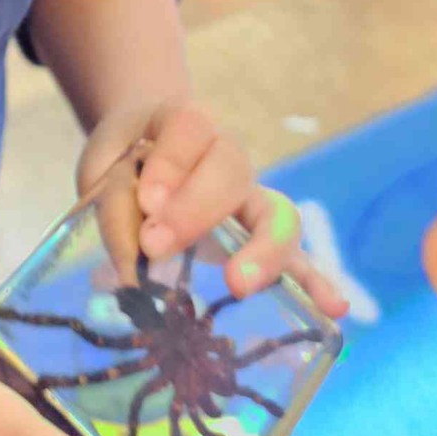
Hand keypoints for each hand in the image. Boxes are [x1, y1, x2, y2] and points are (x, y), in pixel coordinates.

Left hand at [78, 102, 347, 317]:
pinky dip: (316, 282)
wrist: (136, 155)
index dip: (172, 162)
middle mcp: (224, 156)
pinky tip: (334, 310)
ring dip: (261, 250)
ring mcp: (249, 198)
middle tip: (155, 244)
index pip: (190, 127)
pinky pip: (297, 258)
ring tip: (238, 283)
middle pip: (231, 170)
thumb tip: (133, 264)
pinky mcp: (261, 240)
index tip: (146, 199)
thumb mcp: (102, 172)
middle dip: (195, 211)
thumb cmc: (120, 164)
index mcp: (183, 125)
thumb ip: (114, 204)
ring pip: (275, 213)